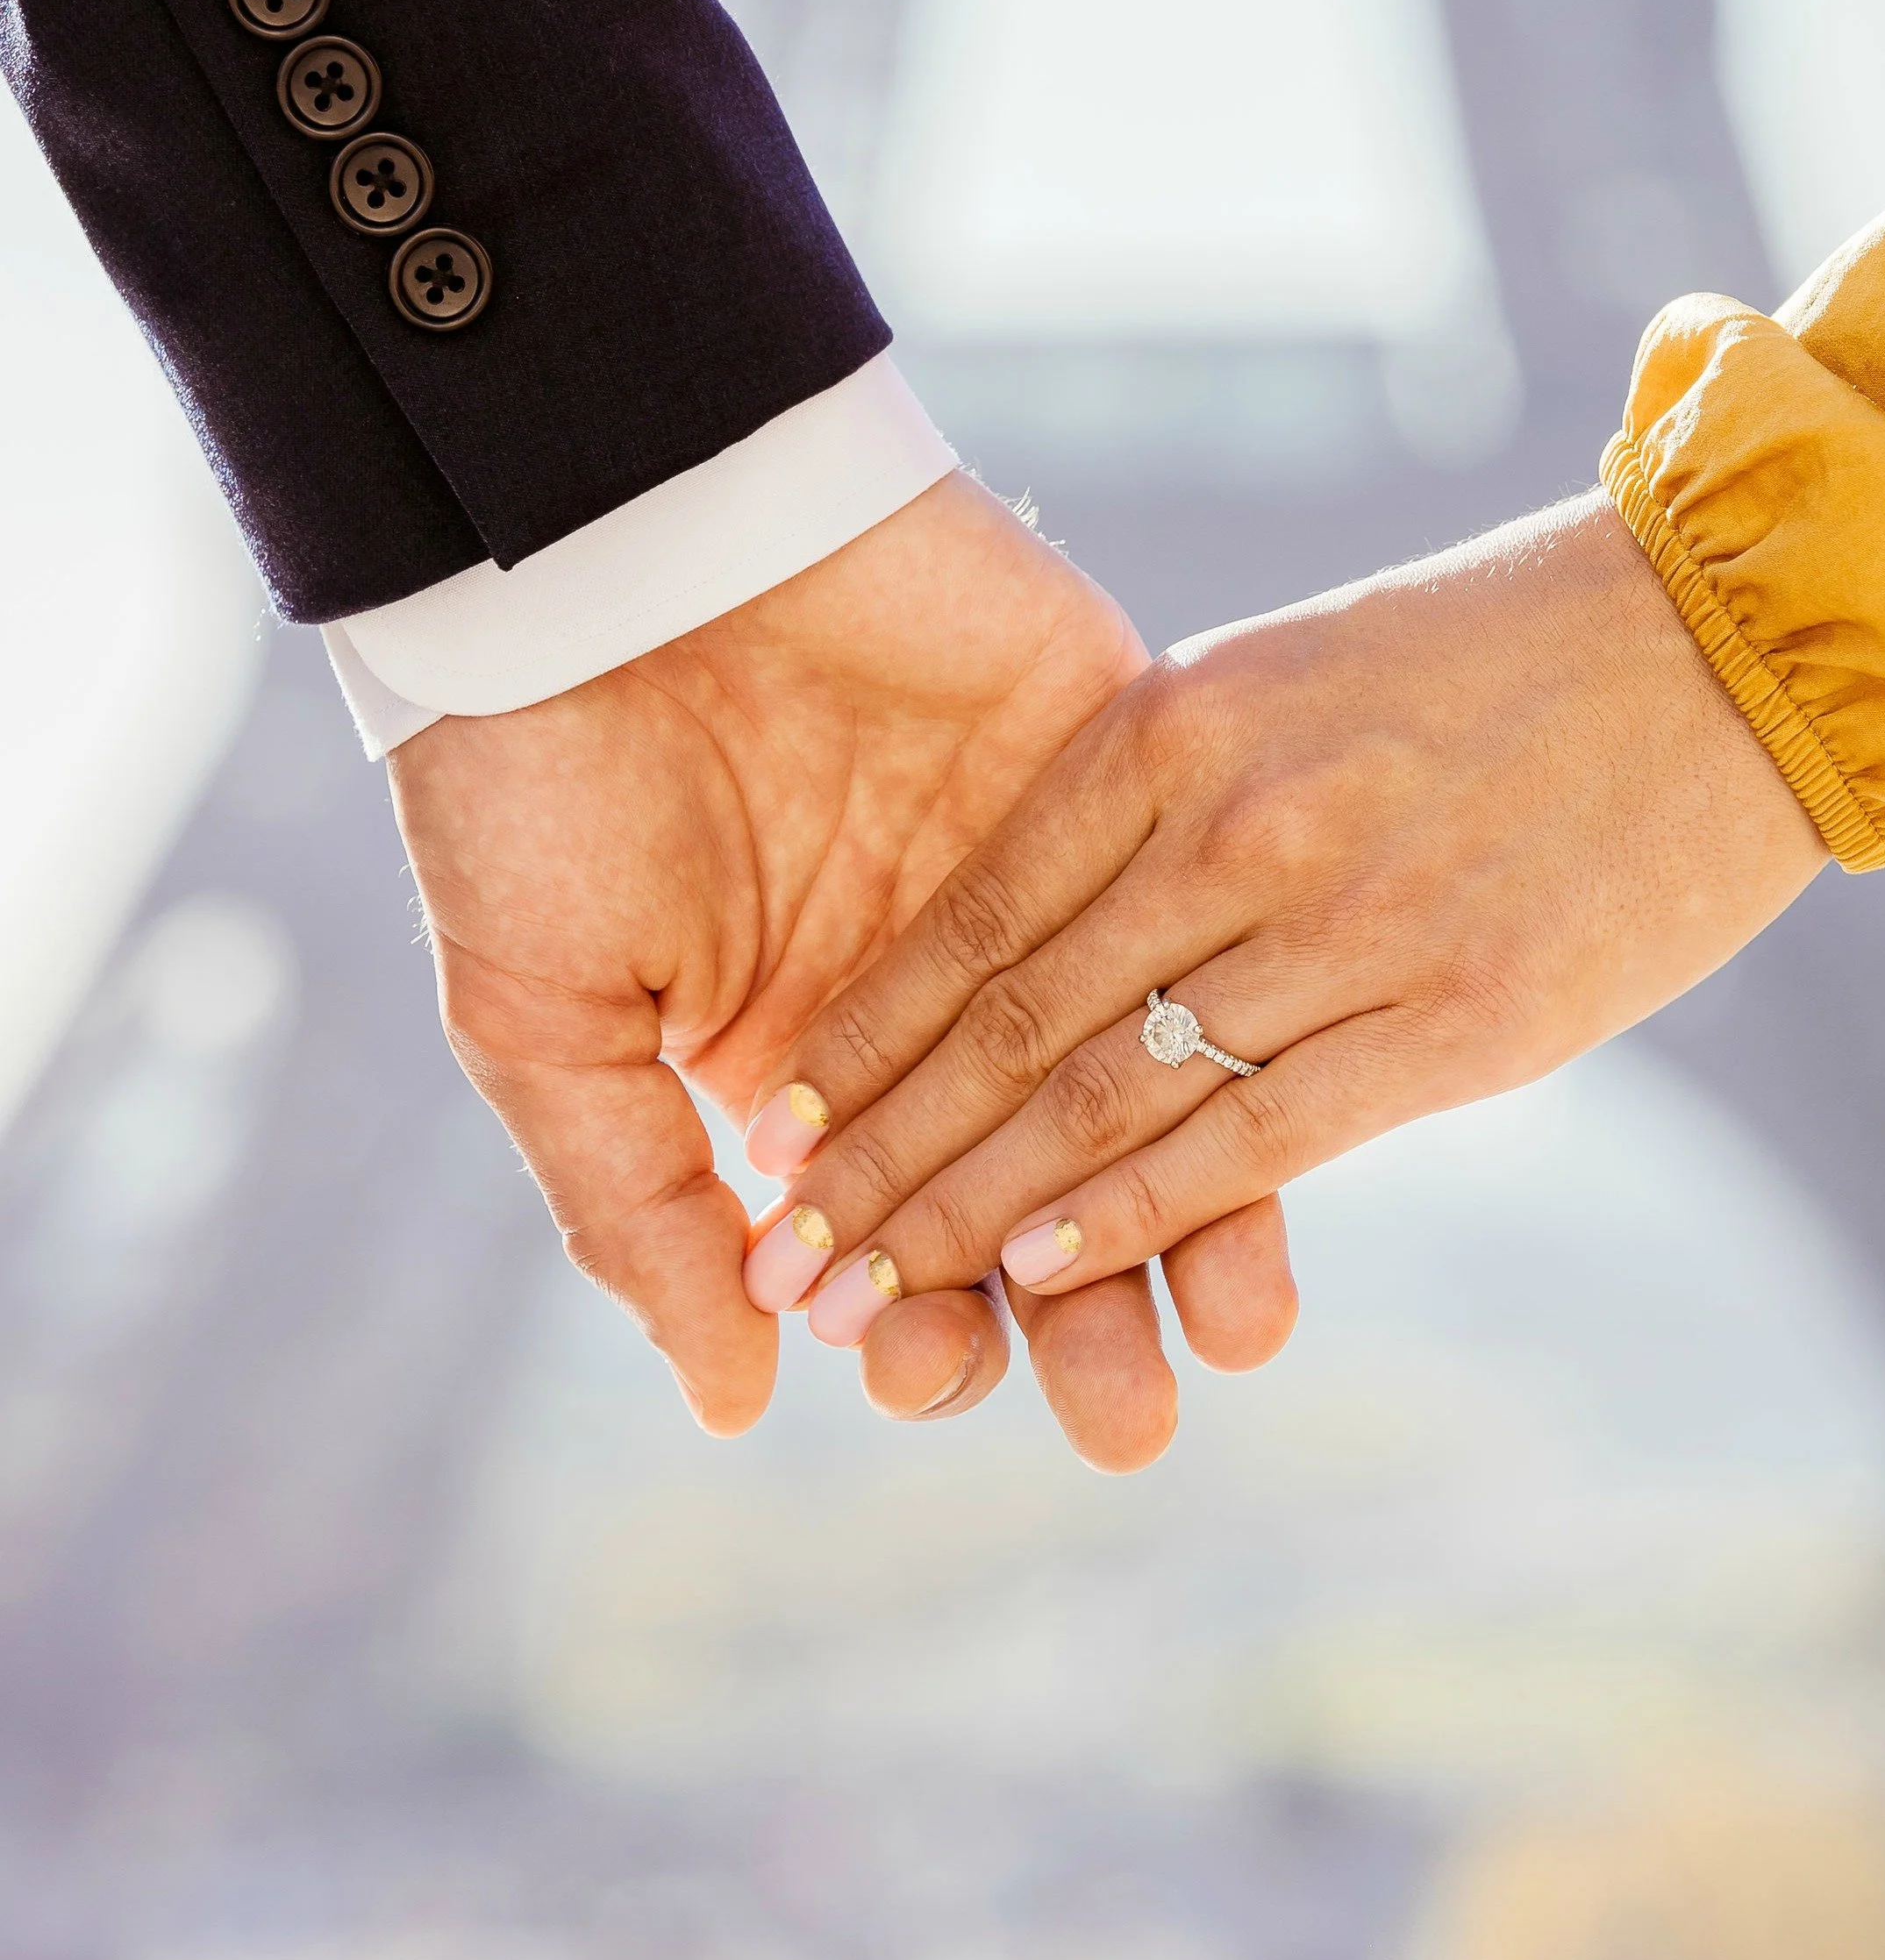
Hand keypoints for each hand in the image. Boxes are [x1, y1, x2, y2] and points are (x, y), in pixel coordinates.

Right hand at [386, 471, 1293, 1448]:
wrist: (602, 539)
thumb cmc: (533, 780)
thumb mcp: (546, 1016)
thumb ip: (636, 1209)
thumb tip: (741, 1392)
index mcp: (806, 1061)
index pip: (897, 1233)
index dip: (921, 1323)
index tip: (925, 1369)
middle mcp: (940, 995)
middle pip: (1042, 1193)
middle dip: (1084, 1322)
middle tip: (1128, 1420)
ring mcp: (1036, 882)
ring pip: (1145, 1079)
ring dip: (1194, 1215)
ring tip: (1232, 1335)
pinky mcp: (1110, 762)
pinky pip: (1194, 915)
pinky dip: (1231, 1021)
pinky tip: (1275, 1133)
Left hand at [744, 492, 1827, 1376]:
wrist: (1717, 640)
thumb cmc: (1487, 659)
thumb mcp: (1284, 680)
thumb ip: (1163, 800)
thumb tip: (1056, 940)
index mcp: (1173, 726)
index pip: (973, 916)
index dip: (863, 1037)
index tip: (773, 1125)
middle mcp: (1235, 825)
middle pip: (1013, 1024)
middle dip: (882, 1155)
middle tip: (787, 1253)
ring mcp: (1345, 923)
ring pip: (1109, 1096)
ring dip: (972, 1212)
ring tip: (867, 1292)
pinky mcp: (1457, 1020)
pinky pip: (1250, 1136)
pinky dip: (1130, 1212)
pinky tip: (1036, 1271)